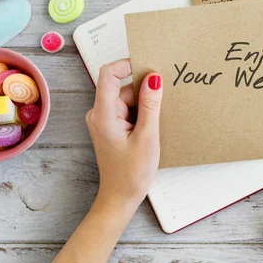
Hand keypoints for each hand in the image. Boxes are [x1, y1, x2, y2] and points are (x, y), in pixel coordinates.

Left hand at [85, 59, 162, 210]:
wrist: (120, 197)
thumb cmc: (132, 173)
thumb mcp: (148, 137)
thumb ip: (151, 105)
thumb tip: (154, 77)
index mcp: (104, 114)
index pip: (108, 74)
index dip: (128, 65)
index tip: (150, 67)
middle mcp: (100, 113)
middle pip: (122, 86)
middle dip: (144, 91)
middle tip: (163, 103)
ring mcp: (105, 120)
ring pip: (127, 98)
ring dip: (145, 104)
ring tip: (156, 124)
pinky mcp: (112, 126)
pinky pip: (128, 109)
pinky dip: (142, 113)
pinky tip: (151, 128)